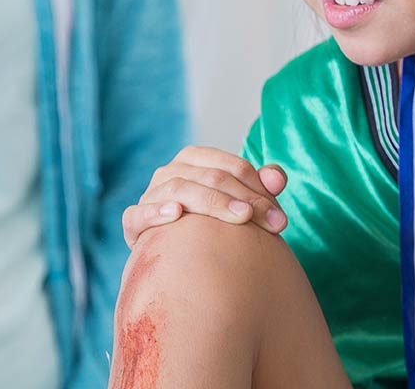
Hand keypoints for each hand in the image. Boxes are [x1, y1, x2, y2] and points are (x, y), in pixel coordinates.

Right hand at [122, 146, 287, 246]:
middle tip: (273, 224)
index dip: (259, 188)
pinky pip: (139, 214)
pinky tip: (176, 214)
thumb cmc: (212, 224)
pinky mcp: (133, 222)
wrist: (175, 255)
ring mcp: (150, 195)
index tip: (280, 218)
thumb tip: (278, 179)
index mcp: (194, 160)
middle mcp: (170, 172)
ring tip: (242, 218)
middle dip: (245, 199)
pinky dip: (156, 212)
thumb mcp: (239, 204)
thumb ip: (261, 189)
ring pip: (180, 189)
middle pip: (211, 177)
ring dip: (213, 202)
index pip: (232, 166)